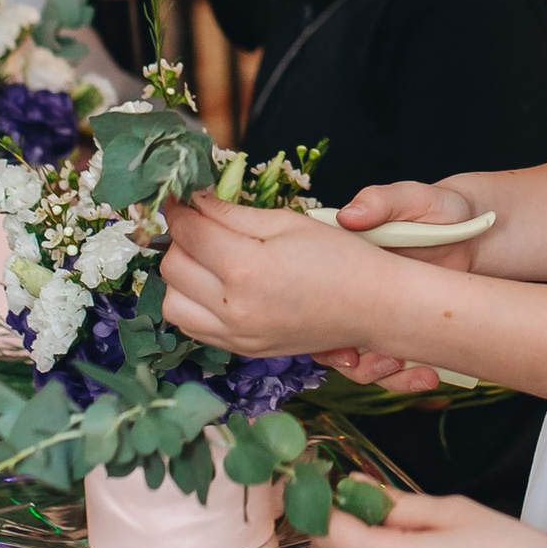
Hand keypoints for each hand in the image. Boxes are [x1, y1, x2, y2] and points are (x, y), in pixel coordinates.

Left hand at [162, 191, 390, 358]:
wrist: (373, 306)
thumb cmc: (339, 257)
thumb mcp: (286, 222)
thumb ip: (231, 212)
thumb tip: (195, 202)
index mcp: (246, 267)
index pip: (187, 232)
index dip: (179, 209)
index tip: (182, 198)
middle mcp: (234, 307)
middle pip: (173, 267)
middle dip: (181, 240)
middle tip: (202, 225)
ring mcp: (237, 334)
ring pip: (173, 304)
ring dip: (182, 277)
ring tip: (207, 259)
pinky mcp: (243, 349)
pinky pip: (194, 328)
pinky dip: (194, 304)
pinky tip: (216, 287)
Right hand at [310, 190, 477, 387]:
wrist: (476, 233)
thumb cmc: (440, 210)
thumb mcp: (413, 199)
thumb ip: (382, 202)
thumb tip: (349, 216)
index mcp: (341, 255)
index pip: (307, 290)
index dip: (312, 319)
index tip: (336, 336)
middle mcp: (349, 289)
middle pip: (323, 333)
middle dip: (339, 356)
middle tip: (362, 360)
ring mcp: (373, 314)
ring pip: (354, 357)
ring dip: (372, 371)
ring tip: (401, 365)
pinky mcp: (399, 332)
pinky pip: (388, 364)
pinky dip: (404, 377)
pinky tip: (427, 374)